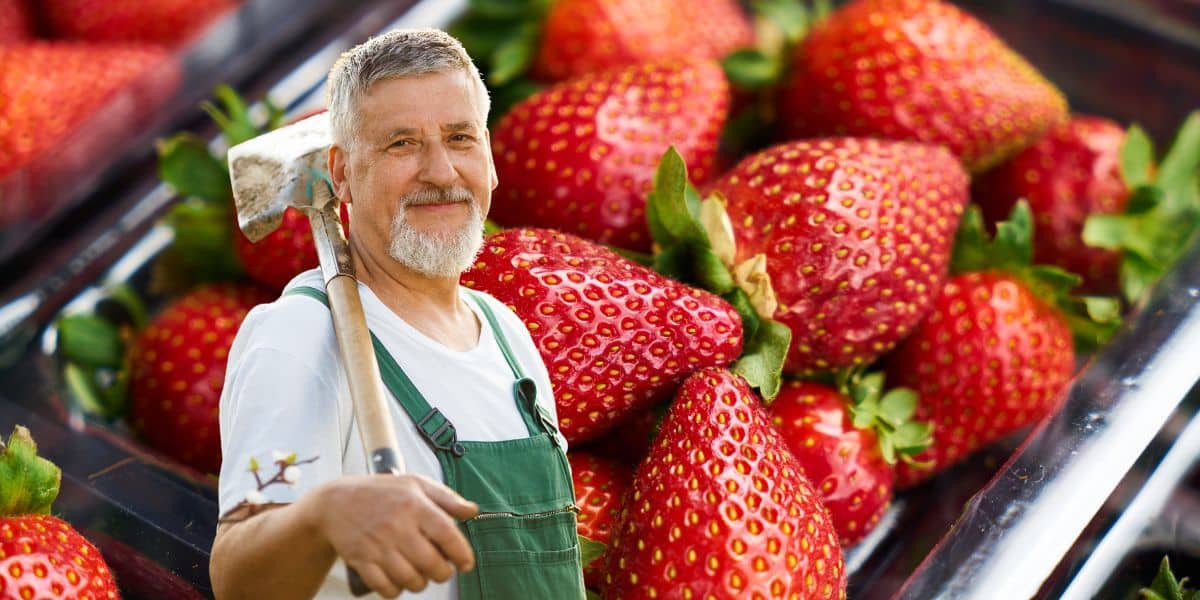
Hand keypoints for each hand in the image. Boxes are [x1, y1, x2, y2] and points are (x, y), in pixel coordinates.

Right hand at [302, 473, 478, 597]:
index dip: (462, 554)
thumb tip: (472, 511)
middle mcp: (397, 526)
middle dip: (442, 573)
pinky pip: (386, 588)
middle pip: (432, 564)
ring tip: (420, 573)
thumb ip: (447, 498)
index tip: (465, 563)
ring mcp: (378, 546)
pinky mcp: (362, 561)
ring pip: (411, 580)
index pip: (447, 535)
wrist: (335, 502)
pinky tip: (399, 579)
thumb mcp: (416, 483)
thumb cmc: (380, 492)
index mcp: (414, 505)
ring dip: (420, 583)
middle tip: (441, 569)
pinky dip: (396, 590)